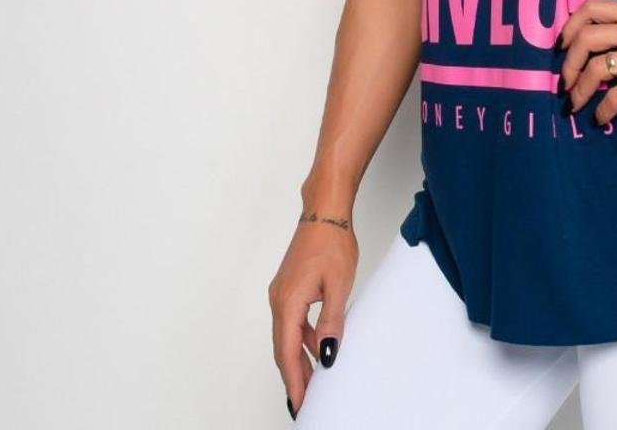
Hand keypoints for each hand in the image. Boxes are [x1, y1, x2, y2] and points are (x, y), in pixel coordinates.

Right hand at [268, 214, 357, 418]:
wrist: (324, 212)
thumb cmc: (332, 242)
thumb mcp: (338, 286)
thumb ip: (331, 322)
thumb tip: (328, 355)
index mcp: (288, 302)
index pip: (286, 352)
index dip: (293, 380)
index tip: (299, 403)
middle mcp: (278, 300)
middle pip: (282, 348)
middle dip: (294, 375)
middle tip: (305, 400)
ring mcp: (281, 293)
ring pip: (286, 335)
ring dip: (298, 357)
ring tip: (312, 380)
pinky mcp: (289, 287)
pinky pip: (292, 320)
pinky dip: (301, 337)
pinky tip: (316, 346)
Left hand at [557, 0, 616, 125]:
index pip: (594, 6)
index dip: (571, 25)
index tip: (564, 47)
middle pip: (588, 37)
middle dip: (568, 63)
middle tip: (565, 82)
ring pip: (597, 67)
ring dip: (579, 90)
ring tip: (576, 103)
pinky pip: (616, 96)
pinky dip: (602, 109)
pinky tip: (601, 116)